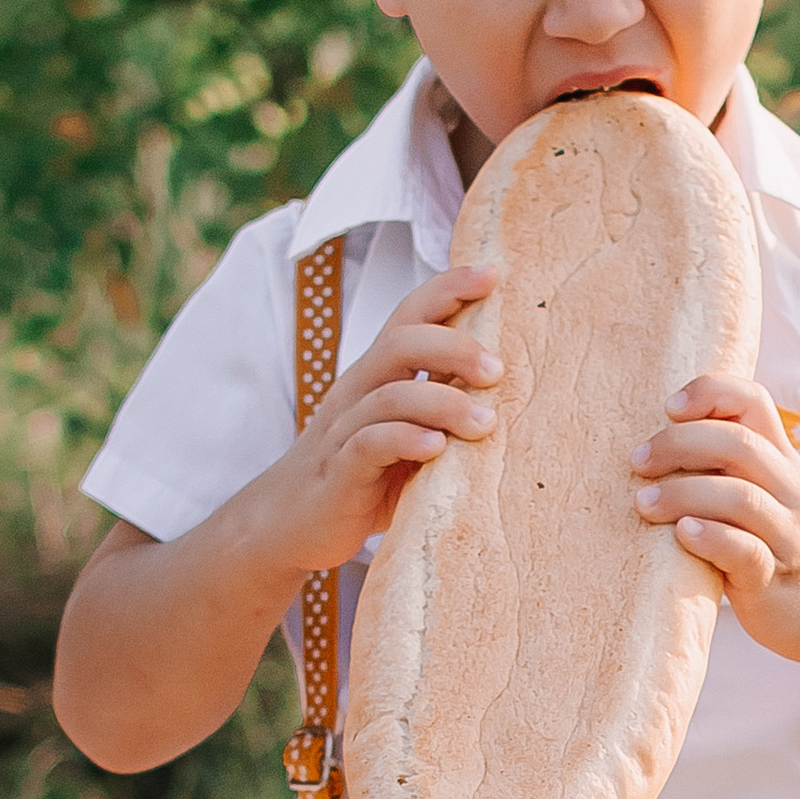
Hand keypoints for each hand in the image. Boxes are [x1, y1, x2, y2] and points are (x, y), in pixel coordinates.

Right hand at [249, 262, 500, 586]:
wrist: (288, 524)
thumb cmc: (362, 476)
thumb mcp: (406, 433)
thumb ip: (442, 409)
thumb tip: (510, 390)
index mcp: (377, 375)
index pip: (410, 316)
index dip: (448, 288)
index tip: (493, 274)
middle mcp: (358, 392)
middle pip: (400, 343)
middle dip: (454, 346)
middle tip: (498, 370)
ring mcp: (345, 431)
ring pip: (390, 395)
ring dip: (443, 403)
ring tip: (485, 423)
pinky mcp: (339, 473)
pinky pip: (369, 445)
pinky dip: (406, 441)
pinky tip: (436, 448)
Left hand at [631, 372, 799, 670]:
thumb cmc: (777, 545)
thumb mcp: (763, 494)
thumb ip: (724, 467)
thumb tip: (653, 442)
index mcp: (781, 460)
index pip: (753, 401)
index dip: (710, 392)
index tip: (668, 408)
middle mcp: (790, 490)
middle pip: (739, 445)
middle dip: (679, 445)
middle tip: (638, 463)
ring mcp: (788, 535)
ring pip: (741, 497)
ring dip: (683, 494)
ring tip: (643, 503)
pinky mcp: (774, 580)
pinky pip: (746, 551)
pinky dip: (711, 537)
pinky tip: (683, 534)